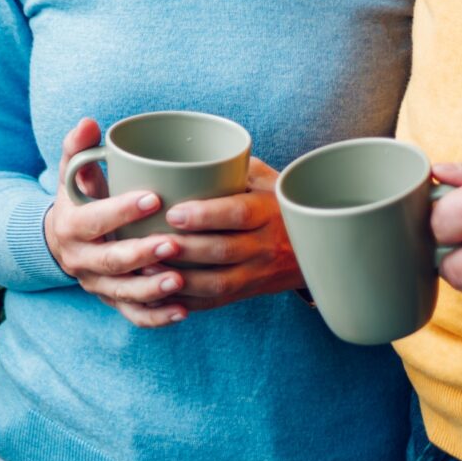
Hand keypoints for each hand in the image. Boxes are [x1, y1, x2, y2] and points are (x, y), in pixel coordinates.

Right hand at [43, 119, 190, 327]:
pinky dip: (157, 317)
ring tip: (180, 279)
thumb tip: (89, 122)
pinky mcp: (112, 301)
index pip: (93, 220)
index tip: (153, 198)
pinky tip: (184, 310)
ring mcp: (97, 285)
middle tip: (173, 242)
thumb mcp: (73, 174)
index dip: (120, 211)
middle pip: (110, 262)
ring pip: (123, 293)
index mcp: (71, 227)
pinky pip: (133, 315)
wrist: (62, 241)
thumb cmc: (80, 199)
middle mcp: (80, 261)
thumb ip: (79, 149)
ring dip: (151, 288)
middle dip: (142, 254)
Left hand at [159, 156, 302, 310]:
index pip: (238, 214)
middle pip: (223, 250)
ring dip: (180, 279)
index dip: (205, 215)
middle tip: (150, 241)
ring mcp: (257, 273)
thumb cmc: (278, 202)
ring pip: (217, 283)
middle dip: (184, 248)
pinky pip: (215, 302)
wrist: (315, 246)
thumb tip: (187, 158)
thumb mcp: (265, 178)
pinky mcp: (247, 291)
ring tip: (147, 269)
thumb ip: (232, 168)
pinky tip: (161, 294)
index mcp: (268, 210)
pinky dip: (186, 301)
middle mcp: (265, 245)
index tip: (173, 212)